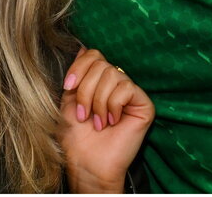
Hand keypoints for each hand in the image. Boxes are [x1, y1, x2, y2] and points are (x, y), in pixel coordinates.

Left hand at [59, 48, 153, 192]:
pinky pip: (126, 88)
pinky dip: (114, 105)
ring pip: (112, 75)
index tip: (68, 86)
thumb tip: (82, 47)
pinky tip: (113, 121)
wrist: (87, 163)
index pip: (93, 54)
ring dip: (98, 101)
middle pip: (101, 64)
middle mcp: (116, 82)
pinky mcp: (143, 103)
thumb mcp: (68, 100)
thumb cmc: (76, 137)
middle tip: (84, 115)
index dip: (79, 67)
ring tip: (98, 122)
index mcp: (99, 79)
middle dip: (86, 90)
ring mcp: (130, 92)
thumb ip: (76, 75)